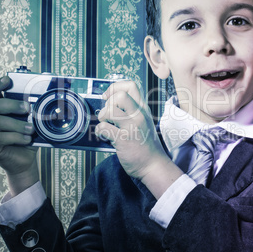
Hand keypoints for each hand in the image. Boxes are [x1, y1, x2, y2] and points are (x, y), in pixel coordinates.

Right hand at [0, 76, 38, 194]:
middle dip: (13, 104)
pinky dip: (15, 137)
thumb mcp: (34, 122)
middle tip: (28, 108)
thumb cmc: (29, 138)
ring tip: (31, 130)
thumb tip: (52, 95)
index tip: (8, 79)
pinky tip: (27, 140)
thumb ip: (37, 110)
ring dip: (17, 124)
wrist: (25, 160)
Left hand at [95, 81, 182, 198]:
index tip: (108, 97)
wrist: (153, 165)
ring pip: (109, 111)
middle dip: (108, 104)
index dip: (115, 88)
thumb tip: (110, 102)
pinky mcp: (123, 140)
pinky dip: (99, 132)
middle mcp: (138, 115)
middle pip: (120, 96)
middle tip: (109, 116)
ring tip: (106, 125)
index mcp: (143, 109)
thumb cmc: (145, 145)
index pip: (130, 86)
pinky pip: (103, 128)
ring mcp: (132, 127)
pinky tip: (105, 136)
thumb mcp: (144, 122)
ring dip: (102, 118)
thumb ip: (132, 111)